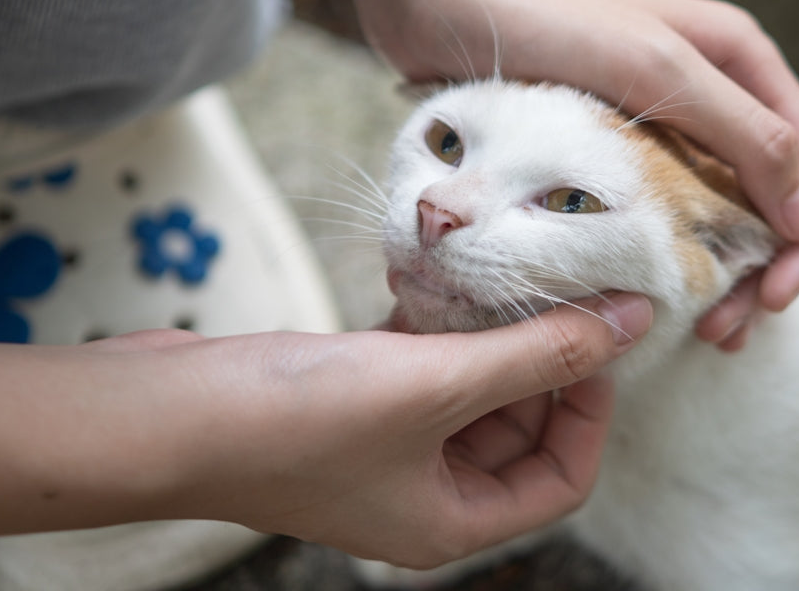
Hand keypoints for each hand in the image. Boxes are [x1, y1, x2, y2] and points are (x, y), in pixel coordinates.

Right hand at [0, 294, 651, 567]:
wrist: (166, 413)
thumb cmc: (299, 421)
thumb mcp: (439, 385)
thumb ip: (539, 352)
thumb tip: (632, 321)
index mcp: (451, 521)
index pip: (561, 476)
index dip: (590, 407)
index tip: (593, 336)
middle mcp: (424, 493)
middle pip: (519, 427)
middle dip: (538, 359)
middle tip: (552, 289)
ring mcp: (385, 447)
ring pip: (469, 388)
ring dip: (483, 334)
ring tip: (492, 276)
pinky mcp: (352, 402)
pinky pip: (419, 365)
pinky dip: (432, 326)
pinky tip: (431, 281)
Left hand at [308, 0, 798, 350]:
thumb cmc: (549, 17)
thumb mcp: (658, 68)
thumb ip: (742, 134)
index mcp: (744, 66)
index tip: (772, 296)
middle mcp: (716, 98)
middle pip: (779, 203)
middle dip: (767, 270)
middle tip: (723, 332)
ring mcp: (665, 129)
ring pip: (724, 218)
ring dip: (723, 278)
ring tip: (698, 330)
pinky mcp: (614, 154)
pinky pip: (665, 217)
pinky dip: (672, 261)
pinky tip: (650, 296)